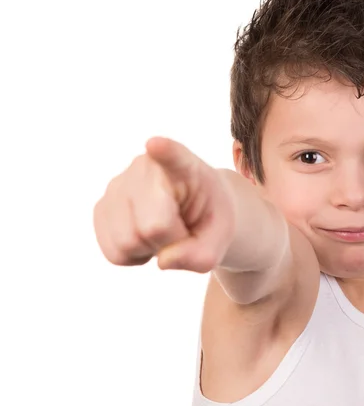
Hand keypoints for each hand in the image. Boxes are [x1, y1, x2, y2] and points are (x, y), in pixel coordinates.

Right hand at [93, 136, 234, 272]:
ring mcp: (117, 185)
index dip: (165, 152)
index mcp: (185, 166)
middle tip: (182, 231)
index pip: (174, 156)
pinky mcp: (101, 208)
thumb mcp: (221, 238)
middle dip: (171, 241)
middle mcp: (144, 168)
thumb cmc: (208, 219)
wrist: (192, 212)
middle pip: (152, 226)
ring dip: (149, 249)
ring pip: (127, 243)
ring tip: (163, 231)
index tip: (155, 145)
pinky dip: (133, 256)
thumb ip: (202, 255)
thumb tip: (163, 261)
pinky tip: (145, 237)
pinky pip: (113, 253)